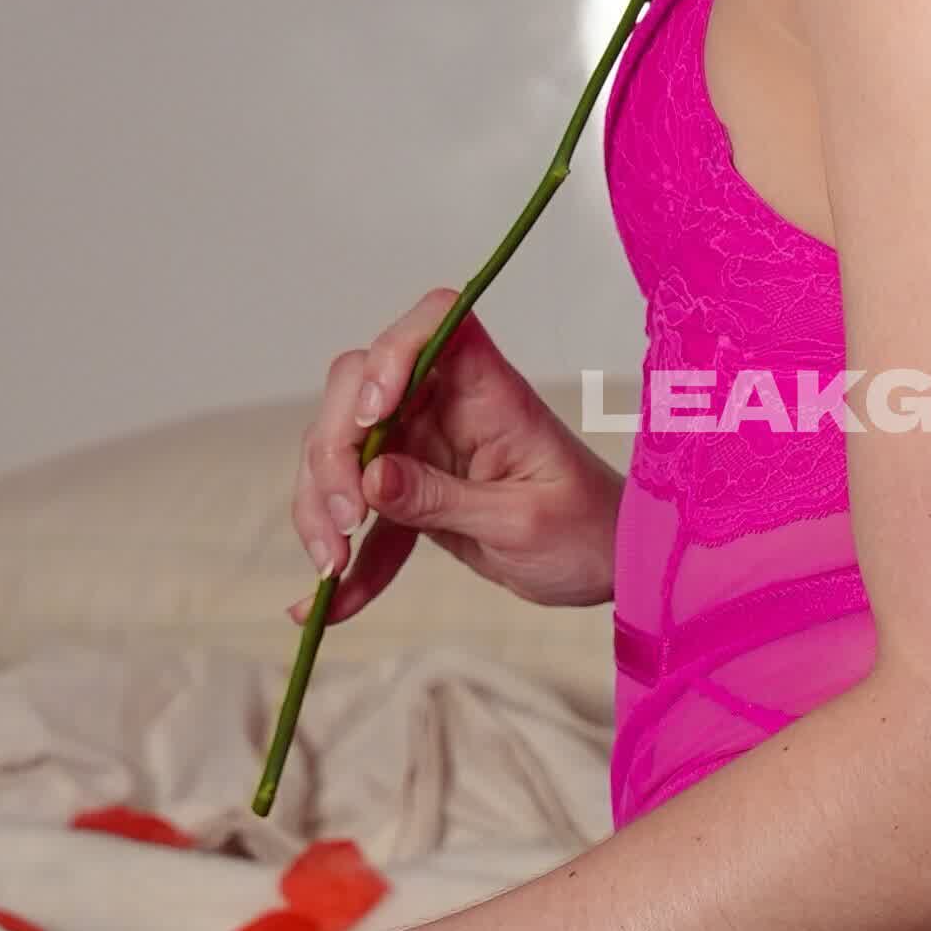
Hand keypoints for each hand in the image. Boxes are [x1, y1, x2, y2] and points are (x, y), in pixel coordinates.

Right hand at [292, 287, 621, 621]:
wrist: (607, 566)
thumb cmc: (587, 531)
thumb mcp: (519, 522)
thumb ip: (443, 499)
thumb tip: (371, 477)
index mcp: (490, 393)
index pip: (434, 325)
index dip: (391, 353)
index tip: (373, 416)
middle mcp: (448, 405)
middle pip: (358, 388)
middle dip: (334, 450)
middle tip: (345, 520)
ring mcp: (424, 445)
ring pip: (342, 450)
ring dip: (323, 506)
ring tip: (332, 569)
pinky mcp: (411, 490)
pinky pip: (362, 512)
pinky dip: (347, 558)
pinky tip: (326, 605)